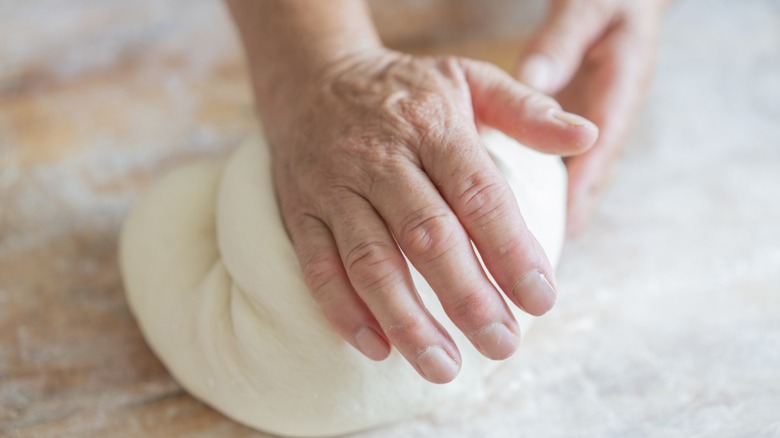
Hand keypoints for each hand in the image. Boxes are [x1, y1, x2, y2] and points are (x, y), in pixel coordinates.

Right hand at [265, 48, 597, 382]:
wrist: (312, 77)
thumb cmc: (405, 90)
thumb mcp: (469, 78)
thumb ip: (527, 110)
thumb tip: (586, 135)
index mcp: (432, 126)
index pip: (478, 194)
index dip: (510, 249)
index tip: (541, 300)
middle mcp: (380, 158)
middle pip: (426, 235)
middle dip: (466, 297)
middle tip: (502, 345)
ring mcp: (335, 187)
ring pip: (370, 261)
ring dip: (406, 319)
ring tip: (443, 366)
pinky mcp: (300, 211)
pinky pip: (318, 266)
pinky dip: (343, 311)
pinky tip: (376, 348)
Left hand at [516, 0, 667, 235]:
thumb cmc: (606, 0)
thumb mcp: (586, 10)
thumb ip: (560, 45)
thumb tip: (532, 82)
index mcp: (620, 89)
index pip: (602, 146)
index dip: (582, 188)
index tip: (564, 224)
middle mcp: (611, 115)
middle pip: (593, 174)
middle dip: (571, 213)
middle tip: (544, 254)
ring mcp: (598, 122)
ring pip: (581, 173)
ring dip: (560, 207)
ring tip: (532, 247)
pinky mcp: (583, 124)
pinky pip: (568, 160)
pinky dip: (549, 184)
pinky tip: (521, 205)